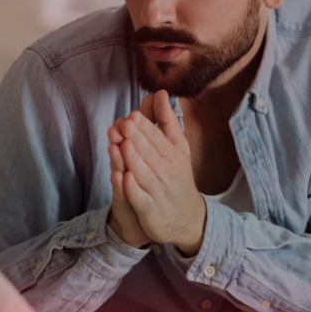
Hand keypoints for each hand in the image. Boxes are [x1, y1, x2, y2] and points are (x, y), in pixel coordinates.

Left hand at [112, 90, 206, 255]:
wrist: (189, 219)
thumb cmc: (177, 176)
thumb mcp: (177, 147)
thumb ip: (165, 121)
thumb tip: (159, 93)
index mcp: (173, 154)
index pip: (157, 137)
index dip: (144, 127)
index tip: (132, 115)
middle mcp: (167, 172)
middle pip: (150, 153)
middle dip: (136, 138)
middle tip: (124, 124)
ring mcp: (159, 192)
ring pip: (144, 174)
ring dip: (133, 160)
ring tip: (122, 146)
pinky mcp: (151, 211)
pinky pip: (142, 199)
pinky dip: (133, 190)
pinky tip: (124, 179)